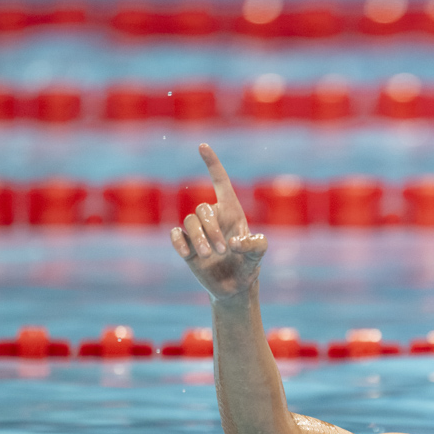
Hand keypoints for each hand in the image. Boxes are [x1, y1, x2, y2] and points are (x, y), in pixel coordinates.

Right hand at [170, 144, 266, 301]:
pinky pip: (175, 234)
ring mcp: (198, 231)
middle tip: (224, 250)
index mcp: (231, 212)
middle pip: (202, 209)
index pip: (220, 182)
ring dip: (199, 238)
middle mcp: (213, 218)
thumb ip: (256, 246)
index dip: (212, 164)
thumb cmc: (248, 266)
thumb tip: (236, 241)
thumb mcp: (258, 256)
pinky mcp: (186, 245)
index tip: (203, 146)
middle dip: (211, 229)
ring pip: (188, 221)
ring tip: (209, 256)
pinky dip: (179, 242)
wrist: (234, 287)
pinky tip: (188, 254)